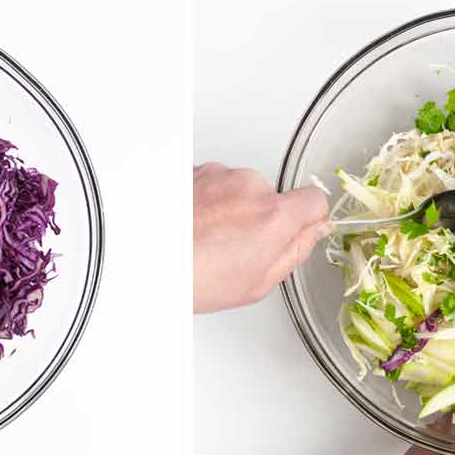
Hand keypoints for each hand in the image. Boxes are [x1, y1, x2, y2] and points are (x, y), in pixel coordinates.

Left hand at [193, 163, 329, 312]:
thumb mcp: (256, 283)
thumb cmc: (191, 277)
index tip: (299, 228)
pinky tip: (190, 228)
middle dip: (257, 218)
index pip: (314, 200)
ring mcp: (218, 175)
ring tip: (204, 241)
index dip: (308, 218)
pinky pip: (210, 184)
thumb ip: (294, 252)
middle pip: (270, 197)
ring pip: (237, 190)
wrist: (140, 259)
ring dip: (227, 209)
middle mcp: (248, 187)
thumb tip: (312, 233)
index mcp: (271, 216)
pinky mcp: (192, 171)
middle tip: (233, 249)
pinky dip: (203, 201)